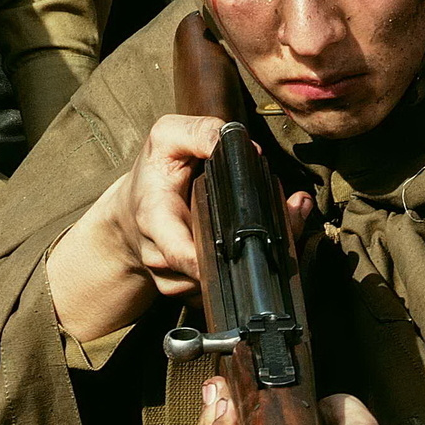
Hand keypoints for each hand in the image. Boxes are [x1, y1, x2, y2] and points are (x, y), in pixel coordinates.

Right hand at [46, 115, 317, 344]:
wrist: (134, 210)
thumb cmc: (154, 173)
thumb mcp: (167, 138)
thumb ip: (200, 133)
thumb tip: (248, 148)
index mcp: (155, 220)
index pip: (179, 252)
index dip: (211, 256)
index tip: (245, 244)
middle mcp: (163, 257)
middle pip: (215, 271)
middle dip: (257, 246)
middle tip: (290, 211)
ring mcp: (176, 280)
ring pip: (227, 281)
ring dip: (261, 251)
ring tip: (280, 218)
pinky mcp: (191, 291)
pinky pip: (227, 288)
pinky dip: (251, 264)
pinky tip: (264, 239)